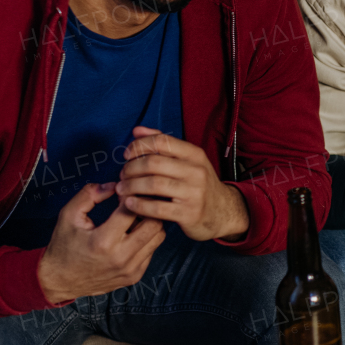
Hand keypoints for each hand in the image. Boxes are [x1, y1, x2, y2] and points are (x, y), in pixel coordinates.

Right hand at [38, 182, 165, 303]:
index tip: (125, 190)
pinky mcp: (135, 276)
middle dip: (147, 207)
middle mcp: (121, 258)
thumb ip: (90, 195)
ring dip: (151, 222)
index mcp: (103, 242)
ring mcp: (130, 269)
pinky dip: (147, 238)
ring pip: (158, 236)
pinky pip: (152, 250)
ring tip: (134, 217)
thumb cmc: (63, 247)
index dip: (132, 195)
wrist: (59, 282)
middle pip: (154, 223)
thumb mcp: (68, 216)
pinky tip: (131, 233)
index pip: (132, 210)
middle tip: (136, 201)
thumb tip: (115, 185)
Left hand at [116, 127, 249, 241]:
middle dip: (131, 168)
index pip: (162, 141)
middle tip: (122, 175)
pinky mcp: (189, 214)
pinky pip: (156, 208)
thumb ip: (163, 144)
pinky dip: (138, 206)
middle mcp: (196, 171)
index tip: (127, 155)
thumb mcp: (188, 160)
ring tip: (122, 189)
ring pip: (153, 185)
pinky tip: (130, 204)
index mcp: (195, 154)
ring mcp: (194, 193)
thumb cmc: (198, 184)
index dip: (139, 146)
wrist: (223, 212)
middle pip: (153, 163)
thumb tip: (137, 130)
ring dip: (131, 186)